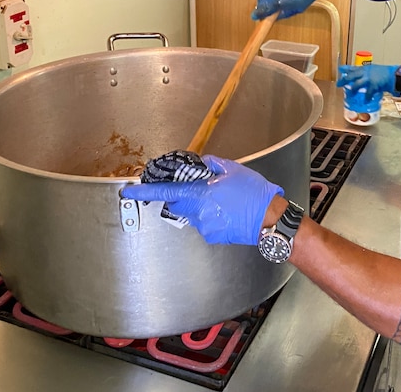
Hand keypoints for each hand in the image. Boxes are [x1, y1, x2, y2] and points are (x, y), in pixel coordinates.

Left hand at [121, 155, 283, 244]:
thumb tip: (202, 164)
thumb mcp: (233, 170)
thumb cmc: (254, 194)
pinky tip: (226, 211)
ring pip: (192, 214)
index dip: (145, 191)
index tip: (130, 190)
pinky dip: (210, 216)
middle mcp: (199, 212)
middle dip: (182, 195)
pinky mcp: (213, 236)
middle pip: (178, 204)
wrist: (269, 219)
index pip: (166, 192)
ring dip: (199, 206)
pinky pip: (203, 223)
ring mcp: (205, 226)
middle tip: (199, 187)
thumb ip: (212, 165)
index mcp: (200, 194)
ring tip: (221, 199)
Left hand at [336, 64, 398, 95]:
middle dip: (344, 80)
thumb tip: (362, 79)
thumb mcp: (375, 70)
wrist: (395, 75)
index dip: (346, 69)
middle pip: (351, 75)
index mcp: (366, 68)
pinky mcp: (374, 85)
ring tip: (350, 94)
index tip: (340, 69)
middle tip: (338, 84)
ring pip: (357, 84)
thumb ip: (368, 74)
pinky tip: (365, 100)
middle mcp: (366, 72)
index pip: (353, 68)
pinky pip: (368, 93)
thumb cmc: (387, 73)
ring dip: (353, 89)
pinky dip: (366, 97)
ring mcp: (369, 78)